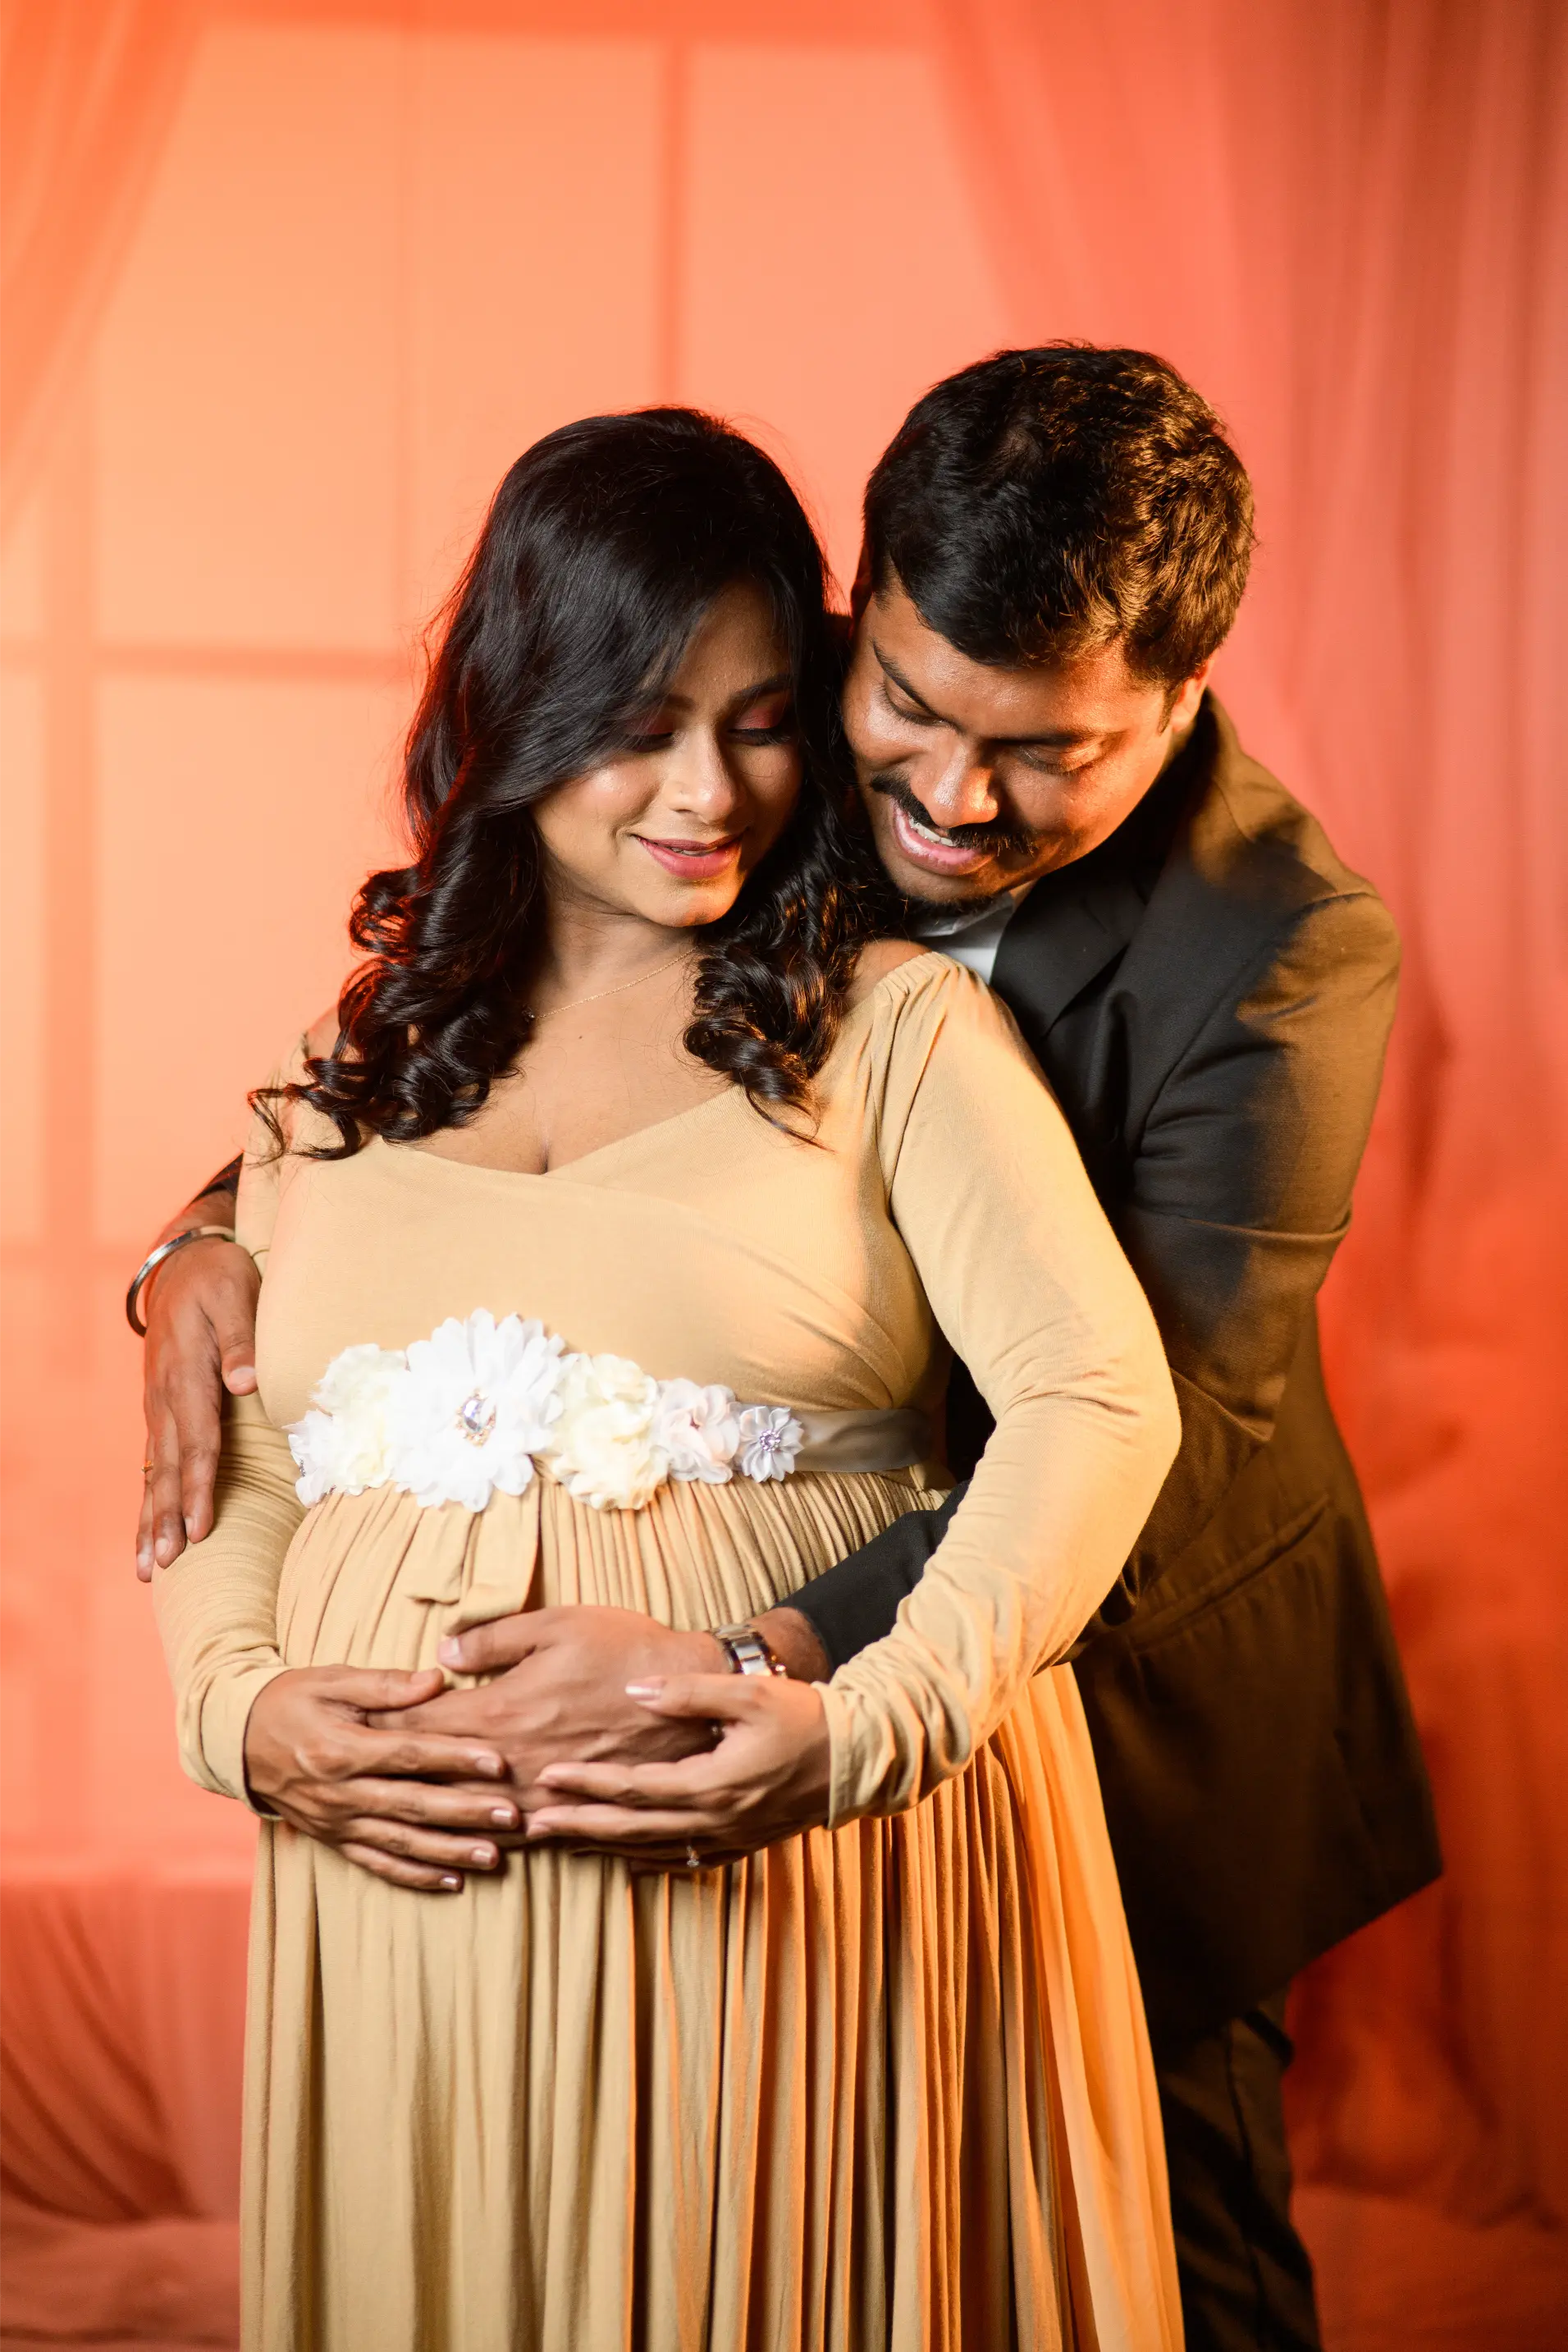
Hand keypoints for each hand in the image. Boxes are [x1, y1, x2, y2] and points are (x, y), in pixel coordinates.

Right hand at [136, 1218, 257, 1579]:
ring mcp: (158, 1405)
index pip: (198, 1439)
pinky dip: (150, 1499)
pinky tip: (150, 1533)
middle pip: (169, 1466)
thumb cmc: (220, 1278)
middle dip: (167, 1517)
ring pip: (154, 1470)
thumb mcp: (237, 1294)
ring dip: (152, 1518)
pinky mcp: (160, 1409)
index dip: (199, 1485)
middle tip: (166, 1564)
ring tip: (149, 1566)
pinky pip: (153, 1461)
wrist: (184, 1263)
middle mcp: (165, 1395)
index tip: (200, 1526)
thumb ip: (242, 1339)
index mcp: (186, 1372)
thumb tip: (245, 1383)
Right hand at [243, 1665, 520, 1890]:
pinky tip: (451, 1883)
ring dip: (449, 1852)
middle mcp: (339, 1793)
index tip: (498, 1762)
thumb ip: (384, 1685)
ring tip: (493, 1856)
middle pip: (412, 1805)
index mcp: (340, 1749)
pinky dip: (415, 1877)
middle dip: (465, 1812)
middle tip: (512, 1814)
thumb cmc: (291, 1701)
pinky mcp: (334, 1839)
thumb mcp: (331, 1679)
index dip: (455, 1759)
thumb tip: (436, 1680)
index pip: (409, 1755)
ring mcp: (336, 1822)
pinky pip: (378, 1864)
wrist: (237, 1742)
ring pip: (401, 1843)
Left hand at [366, 1608, 724, 1813]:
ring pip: (473, 1818)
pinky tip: (467, 1846)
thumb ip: (493, 1640)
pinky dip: (486, 1842)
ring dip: (431, 1819)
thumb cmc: (627, 1648)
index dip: (382, 1728)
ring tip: (389, 1821)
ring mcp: (546, 1795)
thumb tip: (440, 1655)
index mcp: (505, 1714)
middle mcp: (518, 1764)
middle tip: (343, 1780)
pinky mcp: (575, 1812)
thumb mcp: (557, 1625)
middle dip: (391, 1778)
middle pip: (438, 1780)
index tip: (345, 1729)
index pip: (425, 1728)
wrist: (695, 1694)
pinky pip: (519, 1838)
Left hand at [524, 1671, 830, 1866]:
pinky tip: (628, 1860)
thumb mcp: (748, 1694)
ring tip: (564, 1842)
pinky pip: (685, 1860)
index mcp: (712, 1783)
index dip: (586, 1784)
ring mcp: (729, 1837)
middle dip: (578, 1827)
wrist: (858, 1757)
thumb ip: (688, 1693)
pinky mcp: (743, 1843)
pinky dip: (649, 1860)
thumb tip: (635, 1690)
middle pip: (632, 1828)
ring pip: (654, 1849)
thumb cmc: (804, 1716)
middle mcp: (715, 1819)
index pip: (632, 1787)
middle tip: (532, 1824)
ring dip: (605, 1846)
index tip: (546, 1777)